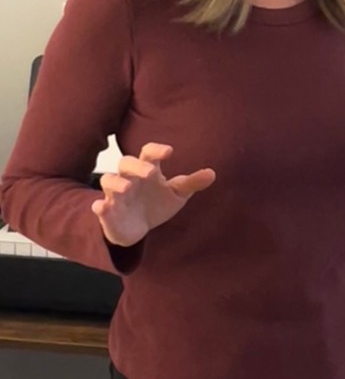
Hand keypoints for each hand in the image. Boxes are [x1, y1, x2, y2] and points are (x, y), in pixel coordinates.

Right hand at [91, 142, 215, 246]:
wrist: (139, 228)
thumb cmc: (157, 203)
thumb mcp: (177, 194)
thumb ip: (192, 183)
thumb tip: (212, 173)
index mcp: (148, 170)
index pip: (149, 153)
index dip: (157, 150)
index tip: (169, 151)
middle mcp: (130, 178)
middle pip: (126, 162)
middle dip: (137, 166)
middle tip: (151, 172)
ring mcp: (116, 195)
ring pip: (108, 180)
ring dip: (116, 183)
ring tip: (127, 188)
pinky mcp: (107, 212)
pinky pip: (98, 207)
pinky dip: (99, 207)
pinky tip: (101, 207)